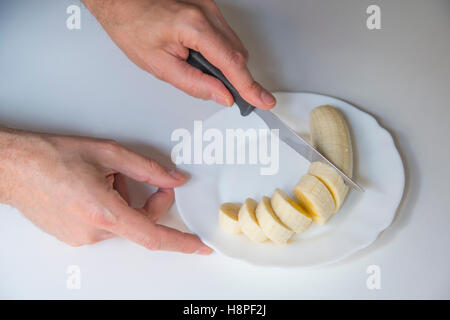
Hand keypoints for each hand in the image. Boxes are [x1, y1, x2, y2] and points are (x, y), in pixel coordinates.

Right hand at [0, 128, 211, 253]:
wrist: (12, 167)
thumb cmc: (51, 156)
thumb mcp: (108, 154)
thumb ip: (148, 170)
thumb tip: (174, 180)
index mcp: (103, 212)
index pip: (152, 235)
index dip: (180, 242)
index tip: (199, 247)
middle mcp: (92, 232)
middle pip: (140, 223)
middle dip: (147, 201)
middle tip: (133, 175)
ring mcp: (81, 239)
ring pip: (122, 222)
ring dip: (123, 200)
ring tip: (100, 179)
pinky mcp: (74, 239)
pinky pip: (105, 226)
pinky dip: (109, 208)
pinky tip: (91, 190)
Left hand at [83, 0, 275, 108]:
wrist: (120, 1)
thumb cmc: (132, 27)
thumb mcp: (159, 65)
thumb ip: (194, 83)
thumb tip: (222, 96)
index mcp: (194, 27)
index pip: (231, 64)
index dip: (249, 87)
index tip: (263, 100)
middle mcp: (207, 12)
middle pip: (237, 54)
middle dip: (236, 78)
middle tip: (230, 96)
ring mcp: (209, 6)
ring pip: (233, 44)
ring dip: (225, 64)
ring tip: (197, 68)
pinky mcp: (207, 7)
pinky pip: (224, 35)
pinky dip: (219, 51)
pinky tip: (200, 56)